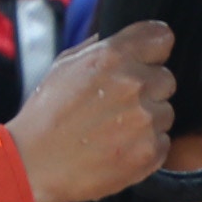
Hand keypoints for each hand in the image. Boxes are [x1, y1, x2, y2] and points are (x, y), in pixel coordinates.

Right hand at [7, 22, 177, 201]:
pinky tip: (118, 149)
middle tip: (118, 106)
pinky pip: (163, 142)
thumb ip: (99, 47)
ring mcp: (145, 119)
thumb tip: (124, 40)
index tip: (148, 60)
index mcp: (113, 56)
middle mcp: (134, 84)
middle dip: (148, 90)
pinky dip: (146, 147)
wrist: (34, 164)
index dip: (154, 50)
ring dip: (147, 121)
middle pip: (166, 79)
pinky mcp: (150, 152)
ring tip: (113, 131)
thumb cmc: (46, 115)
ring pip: (165, 113)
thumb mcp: (64, 65)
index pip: (161, 38)